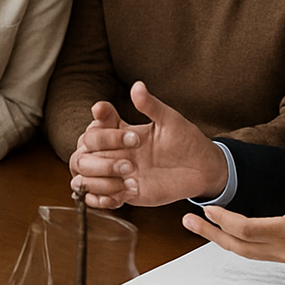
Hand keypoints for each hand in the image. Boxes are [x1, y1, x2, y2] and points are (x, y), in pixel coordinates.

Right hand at [69, 81, 227, 208]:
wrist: (202, 169)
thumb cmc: (185, 140)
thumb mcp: (170, 120)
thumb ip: (150, 105)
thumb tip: (137, 86)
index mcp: (120, 132)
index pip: (94, 128)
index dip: (100, 128)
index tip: (115, 122)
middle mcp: (113, 152)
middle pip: (82, 155)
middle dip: (102, 160)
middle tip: (131, 163)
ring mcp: (116, 174)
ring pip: (83, 177)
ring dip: (101, 181)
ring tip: (129, 180)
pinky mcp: (123, 194)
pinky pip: (95, 199)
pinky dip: (101, 198)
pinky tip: (122, 195)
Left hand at [183, 158, 284, 264]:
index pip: (248, 230)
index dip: (225, 219)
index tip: (208, 208)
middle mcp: (282, 249)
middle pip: (238, 246)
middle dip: (210, 233)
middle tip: (187, 221)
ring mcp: (283, 255)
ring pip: (243, 252)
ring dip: (219, 239)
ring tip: (198, 226)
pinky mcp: (284, 255)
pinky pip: (252, 252)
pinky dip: (234, 242)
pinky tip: (224, 232)